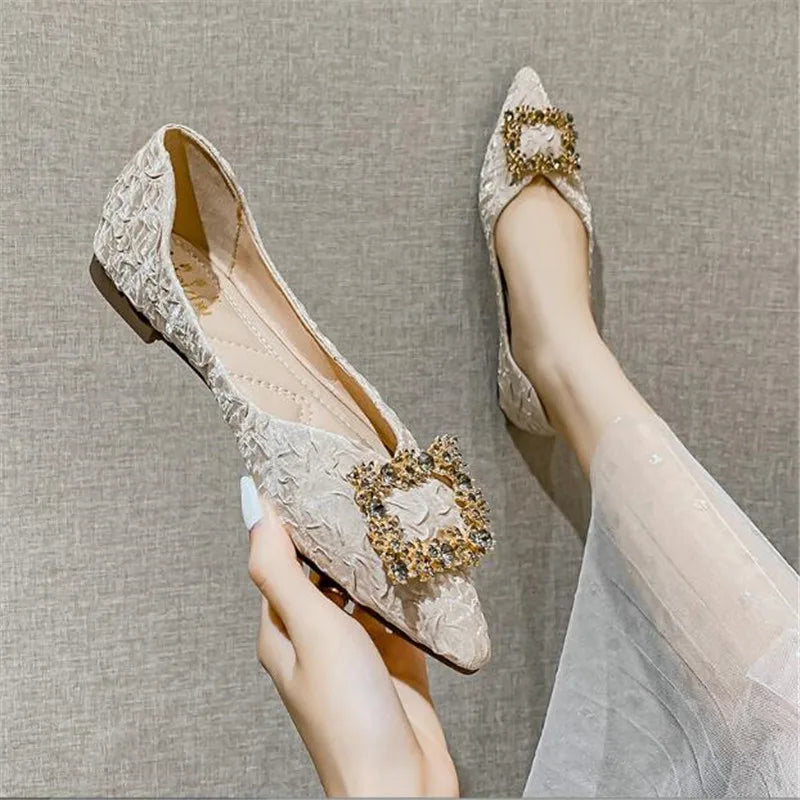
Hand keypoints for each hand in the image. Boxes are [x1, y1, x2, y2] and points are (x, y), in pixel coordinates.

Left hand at [240, 477, 458, 797]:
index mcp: (283, 632)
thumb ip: (281, 569)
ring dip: (369, 558)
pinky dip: (401, 587)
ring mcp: (357, 650)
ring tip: (385, 514)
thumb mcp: (310, 629)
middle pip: (321, 573)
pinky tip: (413, 562)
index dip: (289, 521)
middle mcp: (316, 638)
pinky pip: (395, 612)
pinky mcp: (395, 660)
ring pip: (360, 590)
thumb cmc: (348, 714)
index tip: (307, 477)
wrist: (401, 784)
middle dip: (334, 534)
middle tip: (354, 488)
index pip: (278, 561)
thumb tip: (251, 506)